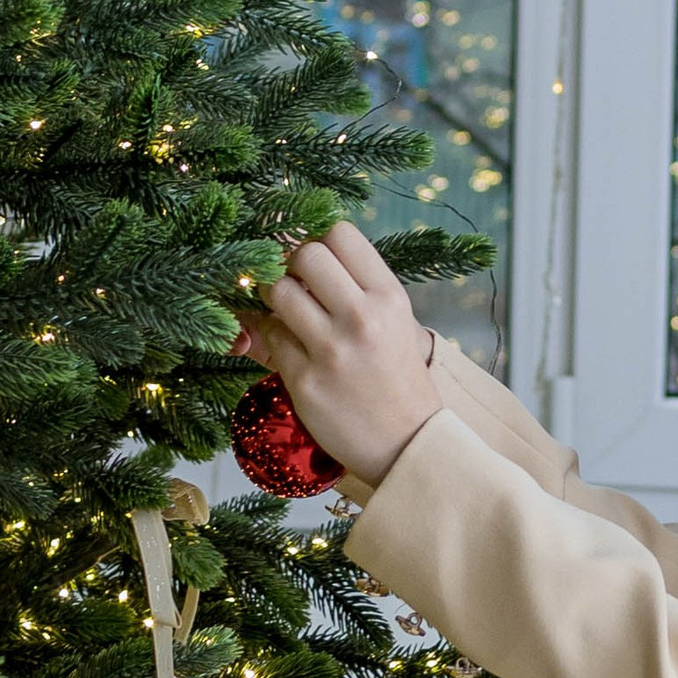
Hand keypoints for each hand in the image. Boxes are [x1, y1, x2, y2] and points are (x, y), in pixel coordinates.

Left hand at [239, 218, 438, 486]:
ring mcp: (331, 350)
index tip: (314, 257)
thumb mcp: (397, 323)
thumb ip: (360, 287)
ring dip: (275, 297)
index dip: (319, 237)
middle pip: (304, 254)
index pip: (339, 232)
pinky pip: (269, 335)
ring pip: (277, 291)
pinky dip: (272, 335)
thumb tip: (303, 248)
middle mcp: (362, 318)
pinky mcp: (304, 380)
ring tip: (288, 313)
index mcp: (389, 298)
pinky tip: (291, 347)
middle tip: (295, 283)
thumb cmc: (399, 379)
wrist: (408, 444)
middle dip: (292, 265)